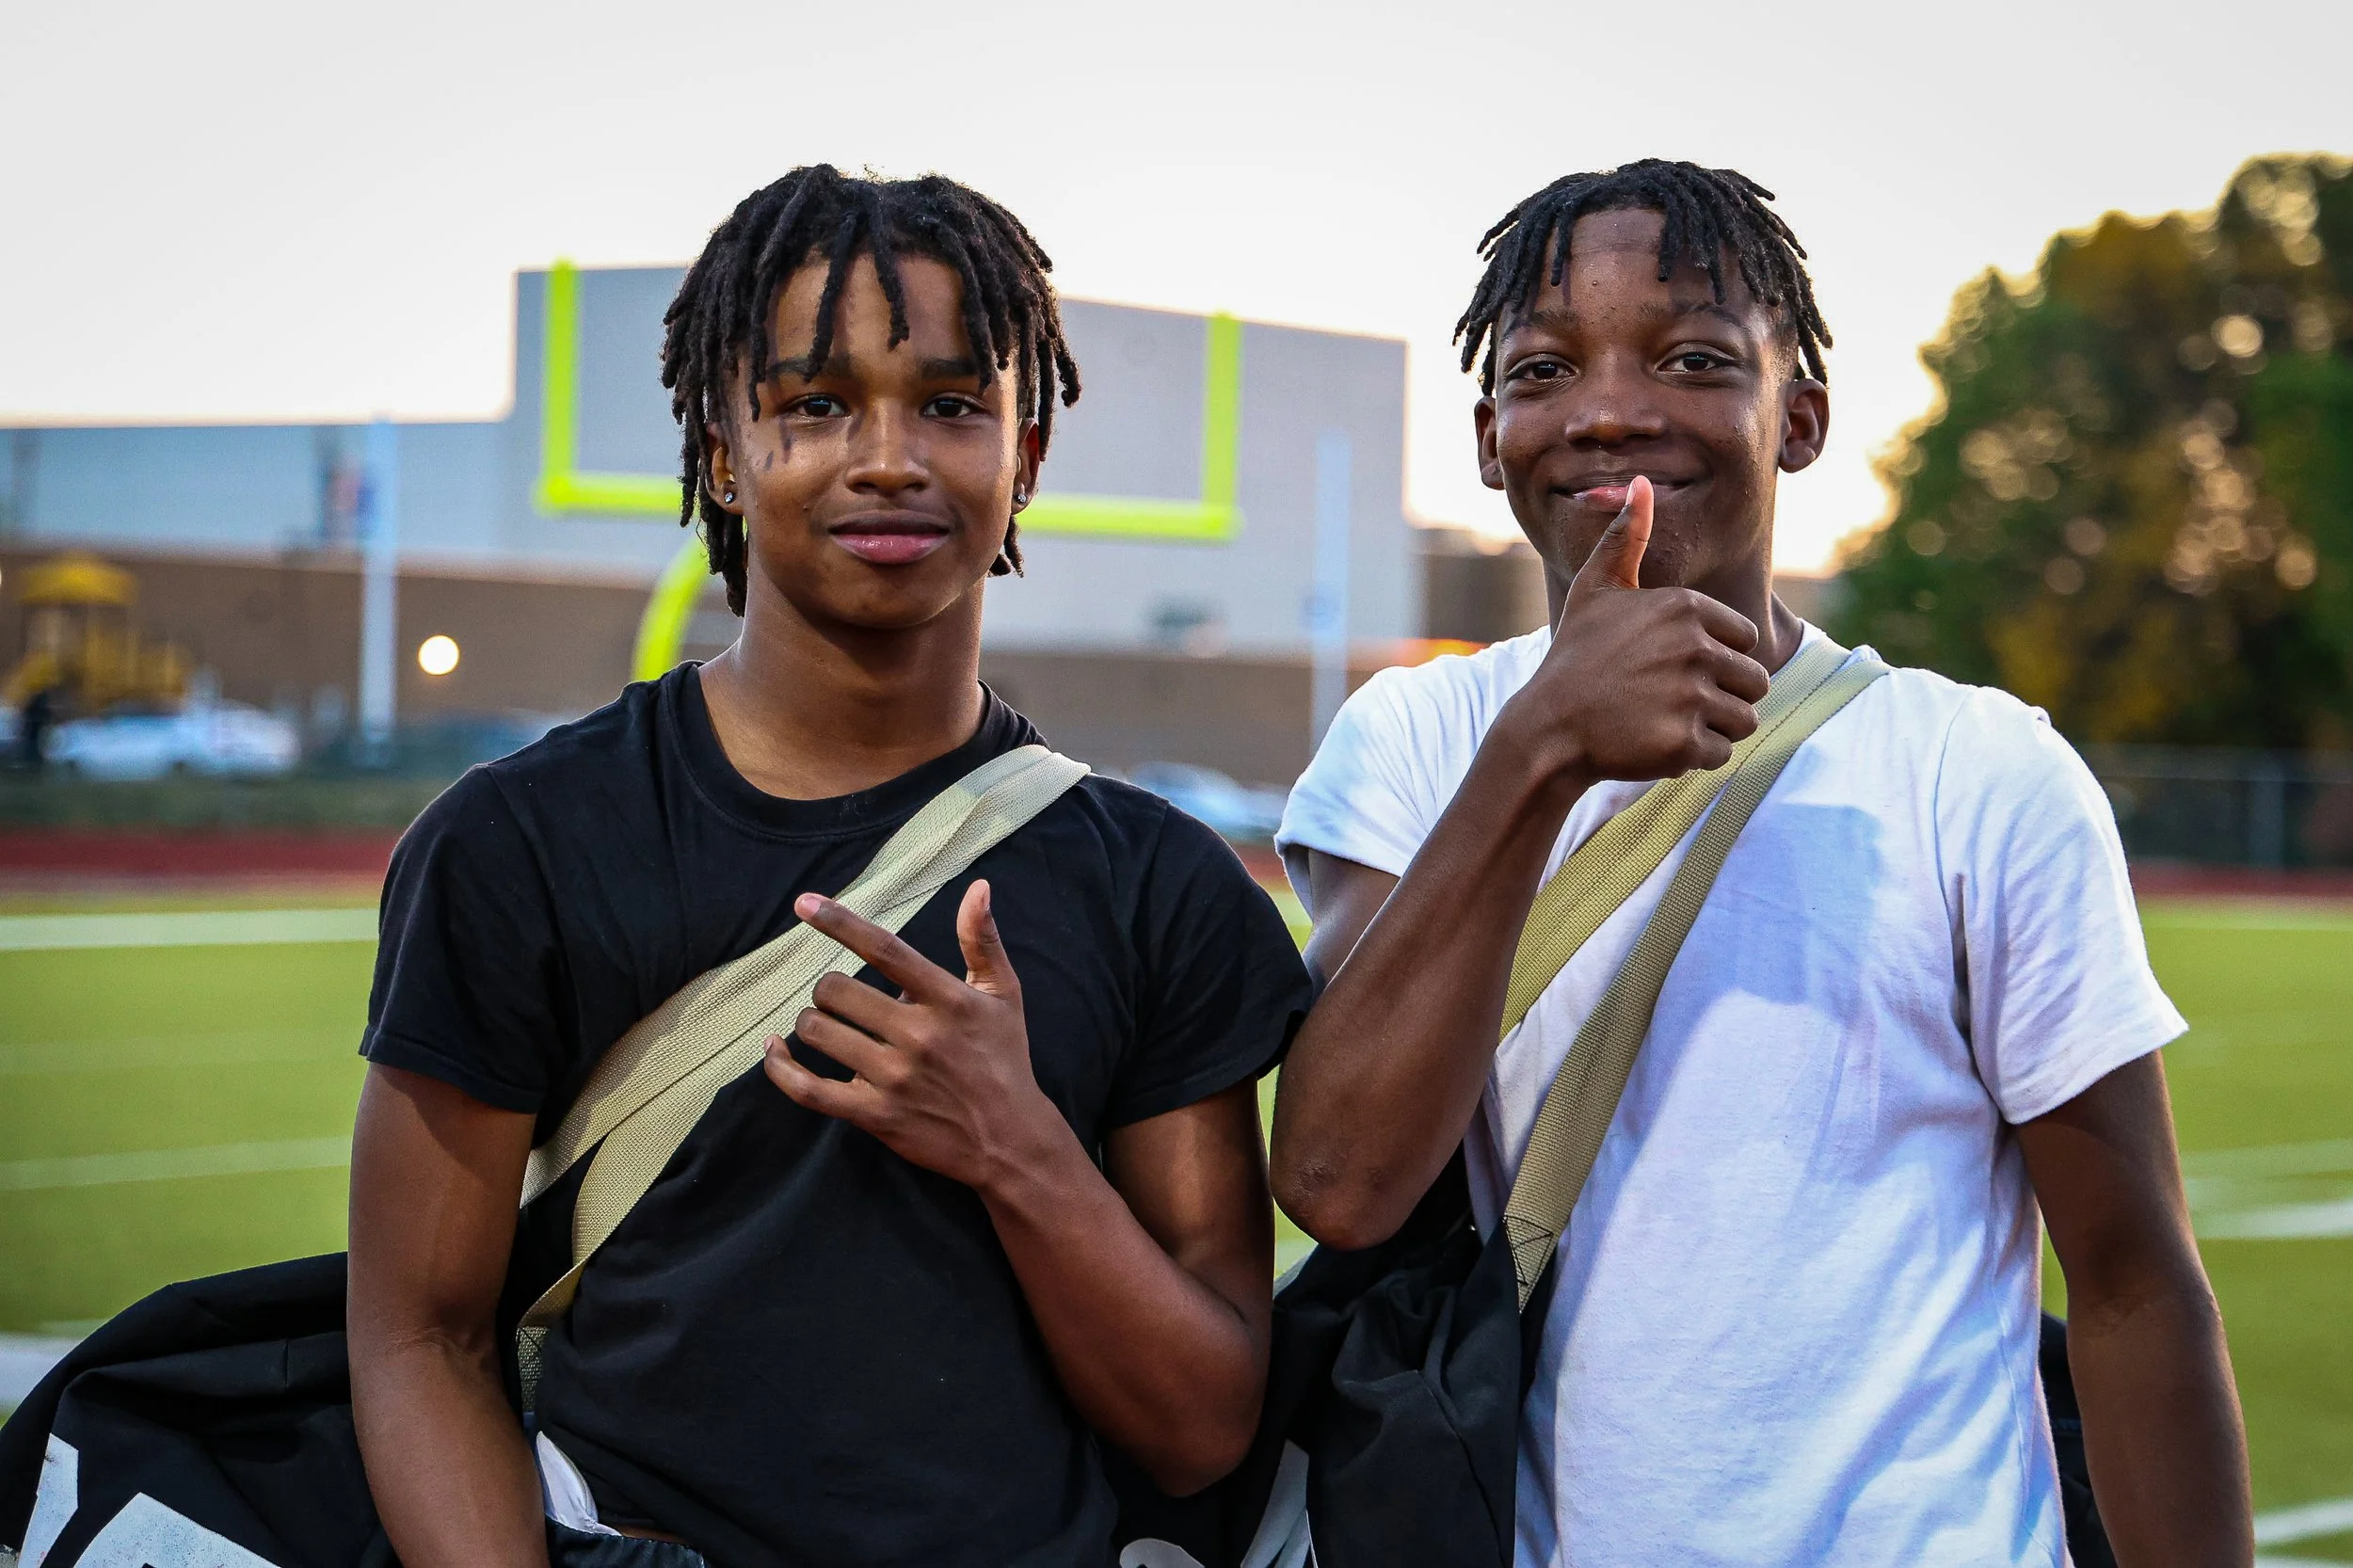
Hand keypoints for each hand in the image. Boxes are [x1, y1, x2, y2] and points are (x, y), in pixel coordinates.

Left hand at [764, 879, 1064, 1192]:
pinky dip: (781, 1068)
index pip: (883, 949)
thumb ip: (983, 940)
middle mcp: (918, 1035)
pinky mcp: (875, 1115)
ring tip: (826, 1025)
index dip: (840, 922)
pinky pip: (809, 1089)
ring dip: (810, 1022)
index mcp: (946, 999)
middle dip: (829, 988)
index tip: (804, 903)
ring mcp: (893, 1078)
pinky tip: (773, 1051)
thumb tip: (978, 887)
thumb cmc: (1004, 1059)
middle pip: (837, 991)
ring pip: (818, 1032)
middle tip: (841, 999)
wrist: (1009, 1140)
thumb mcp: (1004, 995)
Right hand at [1508, 475, 1769, 783]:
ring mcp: (1691, 696)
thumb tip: (1642, 482)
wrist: (1547, 727)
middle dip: (1720, 696)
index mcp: (1686, 608)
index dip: (1715, 658)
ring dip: (1712, 728)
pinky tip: (1656, 745)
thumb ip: (1626, 537)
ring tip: (1666, 722)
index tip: (1671, 668)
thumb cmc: (1575, 656)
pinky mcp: (1684, 742)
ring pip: (1744, 719)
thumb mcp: (1596, 590)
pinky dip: (1694, 758)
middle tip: (1669, 702)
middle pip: (1753, 681)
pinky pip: (1721, 754)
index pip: (1744, 640)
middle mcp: (1695, 647)